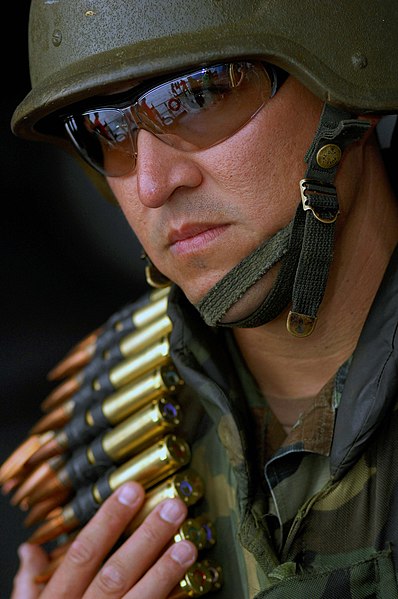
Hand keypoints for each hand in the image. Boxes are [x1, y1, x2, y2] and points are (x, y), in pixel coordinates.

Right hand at [11, 481, 196, 598]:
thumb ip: (29, 584)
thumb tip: (28, 548)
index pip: (83, 553)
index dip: (108, 520)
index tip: (132, 491)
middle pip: (116, 573)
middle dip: (146, 539)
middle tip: (174, 509)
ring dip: (164, 572)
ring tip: (188, 546)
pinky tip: (191, 590)